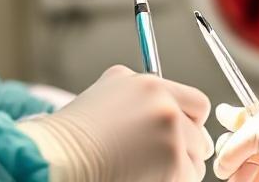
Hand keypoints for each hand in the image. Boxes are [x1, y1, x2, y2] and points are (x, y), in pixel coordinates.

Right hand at [18, 65, 213, 181]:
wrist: (59, 157)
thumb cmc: (75, 130)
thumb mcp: (108, 88)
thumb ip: (141, 87)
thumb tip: (165, 97)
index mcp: (153, 86)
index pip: (198, 104)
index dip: (191, 122)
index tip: (182, 134)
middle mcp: (166, 108)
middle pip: (199, 137)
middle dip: (185, 150)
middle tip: (159, 160)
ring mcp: (171, 137)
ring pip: (195, 162)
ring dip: (178, 170)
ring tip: (144, 169)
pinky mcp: (172, 167)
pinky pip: (186, 180)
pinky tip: (144, 178)